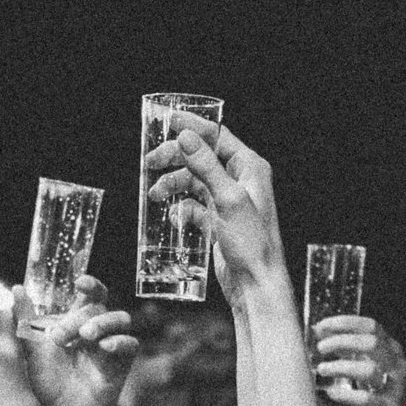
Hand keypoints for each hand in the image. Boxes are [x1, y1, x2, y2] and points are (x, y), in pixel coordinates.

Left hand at [17, 277, 137, 405]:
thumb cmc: (47, 379)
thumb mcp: (32, 348)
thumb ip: (25, 318)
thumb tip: (16, 288)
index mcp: (77, 321)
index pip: (91, 295)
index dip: (91, 285)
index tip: (80, 282)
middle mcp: (96, 330)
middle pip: (99, 307)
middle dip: (79, 317)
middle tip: (59, 337)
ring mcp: (110, 346)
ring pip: (121, 319)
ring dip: (104, 322)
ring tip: (87, 335)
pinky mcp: (121, 364)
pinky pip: (130, 344)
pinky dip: (119, 341)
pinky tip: (105, 347)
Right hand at [142, 115, 287, 304]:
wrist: (256, 284)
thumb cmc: (252, 243)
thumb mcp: (227, 199)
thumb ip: (206, 166)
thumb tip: (185, 136)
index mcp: (249, 168)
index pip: (217, 136)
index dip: (192, 126)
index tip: (168, 121)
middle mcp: (240, 181)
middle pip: (201, 157)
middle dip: (175, 158)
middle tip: (150, 162)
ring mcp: (228, 202)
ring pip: (194, 182)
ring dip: (173, 185)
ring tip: (154, 195)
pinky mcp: (218, 222)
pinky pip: (194, 207)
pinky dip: (181, 209)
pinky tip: (173, 218)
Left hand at [310, 316, 405, 405]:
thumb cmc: (382, 391)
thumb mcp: (370, 364)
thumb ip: (351, 349)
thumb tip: (321, 333)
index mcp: (392, 349)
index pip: (371, 326)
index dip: (345, 323)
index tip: (321, 326)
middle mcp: (397, 364)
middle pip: (371, 342)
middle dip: (341, 341)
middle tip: (320, 348)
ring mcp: (396, 386)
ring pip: (369, 369)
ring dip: (341, 367)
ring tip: (322, 369)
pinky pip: (366, 399)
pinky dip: (346, 395)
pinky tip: (331, 392)